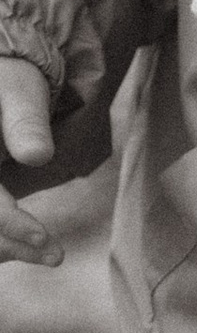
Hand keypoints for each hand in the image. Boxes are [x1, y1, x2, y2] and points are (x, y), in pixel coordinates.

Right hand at [0, 57, 61, 266]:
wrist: (0, 77)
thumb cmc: (11, 78)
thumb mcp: (20, 89)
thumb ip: (26, 121)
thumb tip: (38, 156)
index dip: (8, 222)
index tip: (43, 237)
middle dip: (7, 243)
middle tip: (55, 255)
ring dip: (2, 247)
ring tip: (49, 254)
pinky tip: (25, 248)